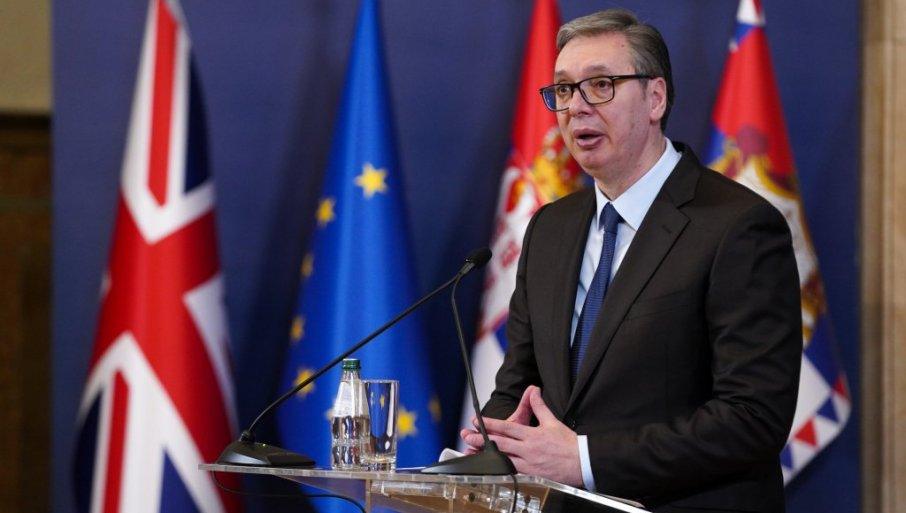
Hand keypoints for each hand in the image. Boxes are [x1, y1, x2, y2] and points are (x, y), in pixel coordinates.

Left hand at [460, 386, 582, 486]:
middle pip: (500, 444)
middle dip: (482, 440)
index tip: (478, 420)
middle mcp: (528, 450)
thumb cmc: (568, 443)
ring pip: (503, 459)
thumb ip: (539, 406)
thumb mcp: (553, 421)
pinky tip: (492, 467)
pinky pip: (512, 471)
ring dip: (487, 456)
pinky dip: (500, 469)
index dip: (490, 424)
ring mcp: (529, 464)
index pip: (506, 428)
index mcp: (532, 435)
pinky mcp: (532, 475)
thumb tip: (534, 390)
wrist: (582, 462)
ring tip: (473, 452)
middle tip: (468, 436)